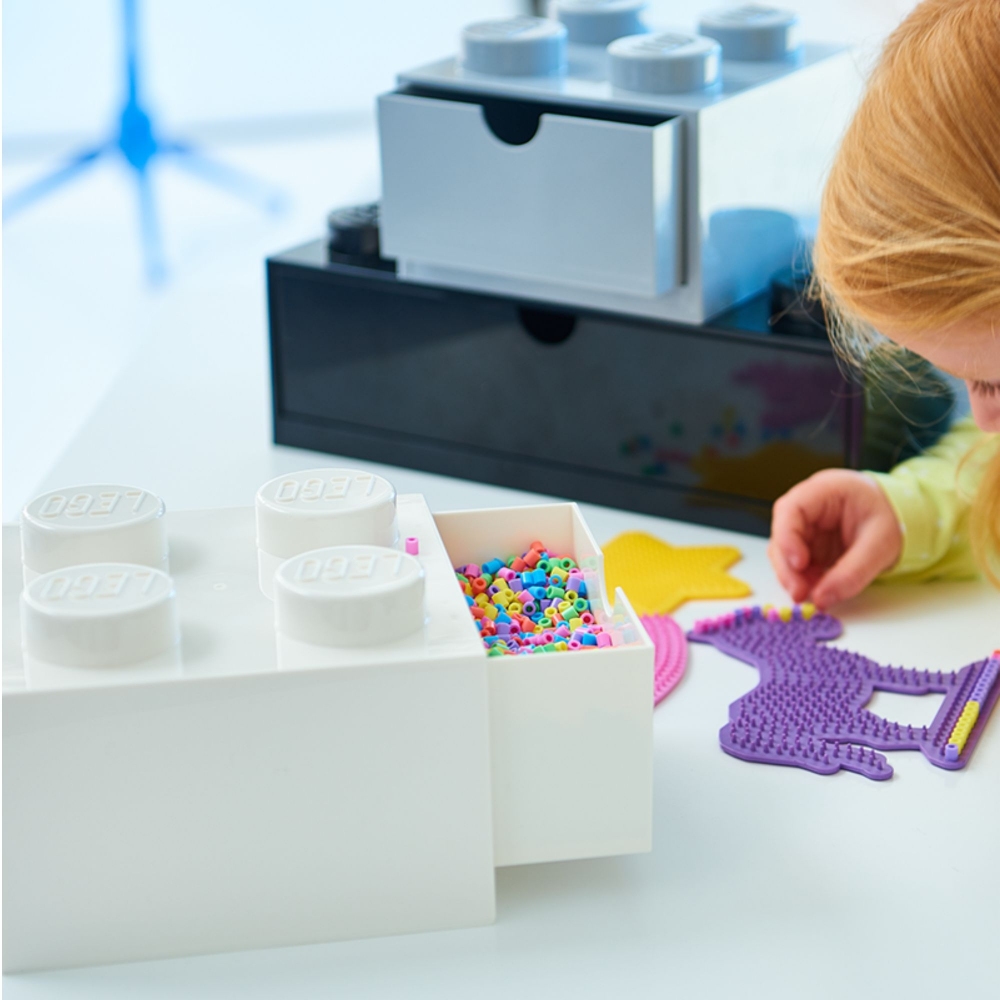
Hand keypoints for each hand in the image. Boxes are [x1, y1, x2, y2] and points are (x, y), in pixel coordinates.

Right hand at [768, 469, 902, 607]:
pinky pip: (796, 564)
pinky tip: (817, 591)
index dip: (788, 537)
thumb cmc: (891, 519)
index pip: (790, 509)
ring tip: (812, 595)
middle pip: (782, 534)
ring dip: (793, 576)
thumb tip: (822, 599)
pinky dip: (803, 580)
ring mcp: (805, 526)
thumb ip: (852, 573)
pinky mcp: (808, 545)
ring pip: (784, 552)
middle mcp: (808, 506)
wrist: (904, 518)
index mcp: (825, 490)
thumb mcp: (880, 546)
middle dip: (787, 567)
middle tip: (800, 593)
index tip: (799, 565)